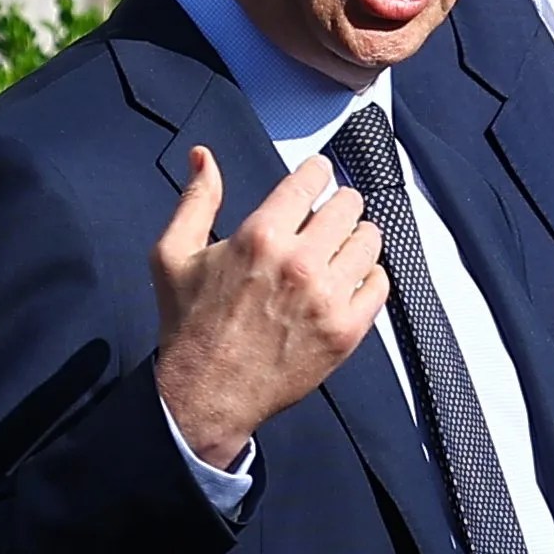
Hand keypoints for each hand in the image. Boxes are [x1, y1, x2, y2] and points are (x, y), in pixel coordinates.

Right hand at [149, 140, 385, 469]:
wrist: (204, 395)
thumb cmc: (188, 326)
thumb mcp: (173, 256)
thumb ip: (196, 200)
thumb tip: (204, 157)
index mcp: (260, 236)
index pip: (311, 179)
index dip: (316, 173)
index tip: (317, 177)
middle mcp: (300, 263)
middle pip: (349, 205)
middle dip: (338, 205)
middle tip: (327, 217)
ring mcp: (328, 299)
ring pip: (370, 242)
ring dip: (356, 239)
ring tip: (338, 249)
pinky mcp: (346, 331)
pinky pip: (380, 285)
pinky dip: (368, 278)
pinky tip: (347, 282)